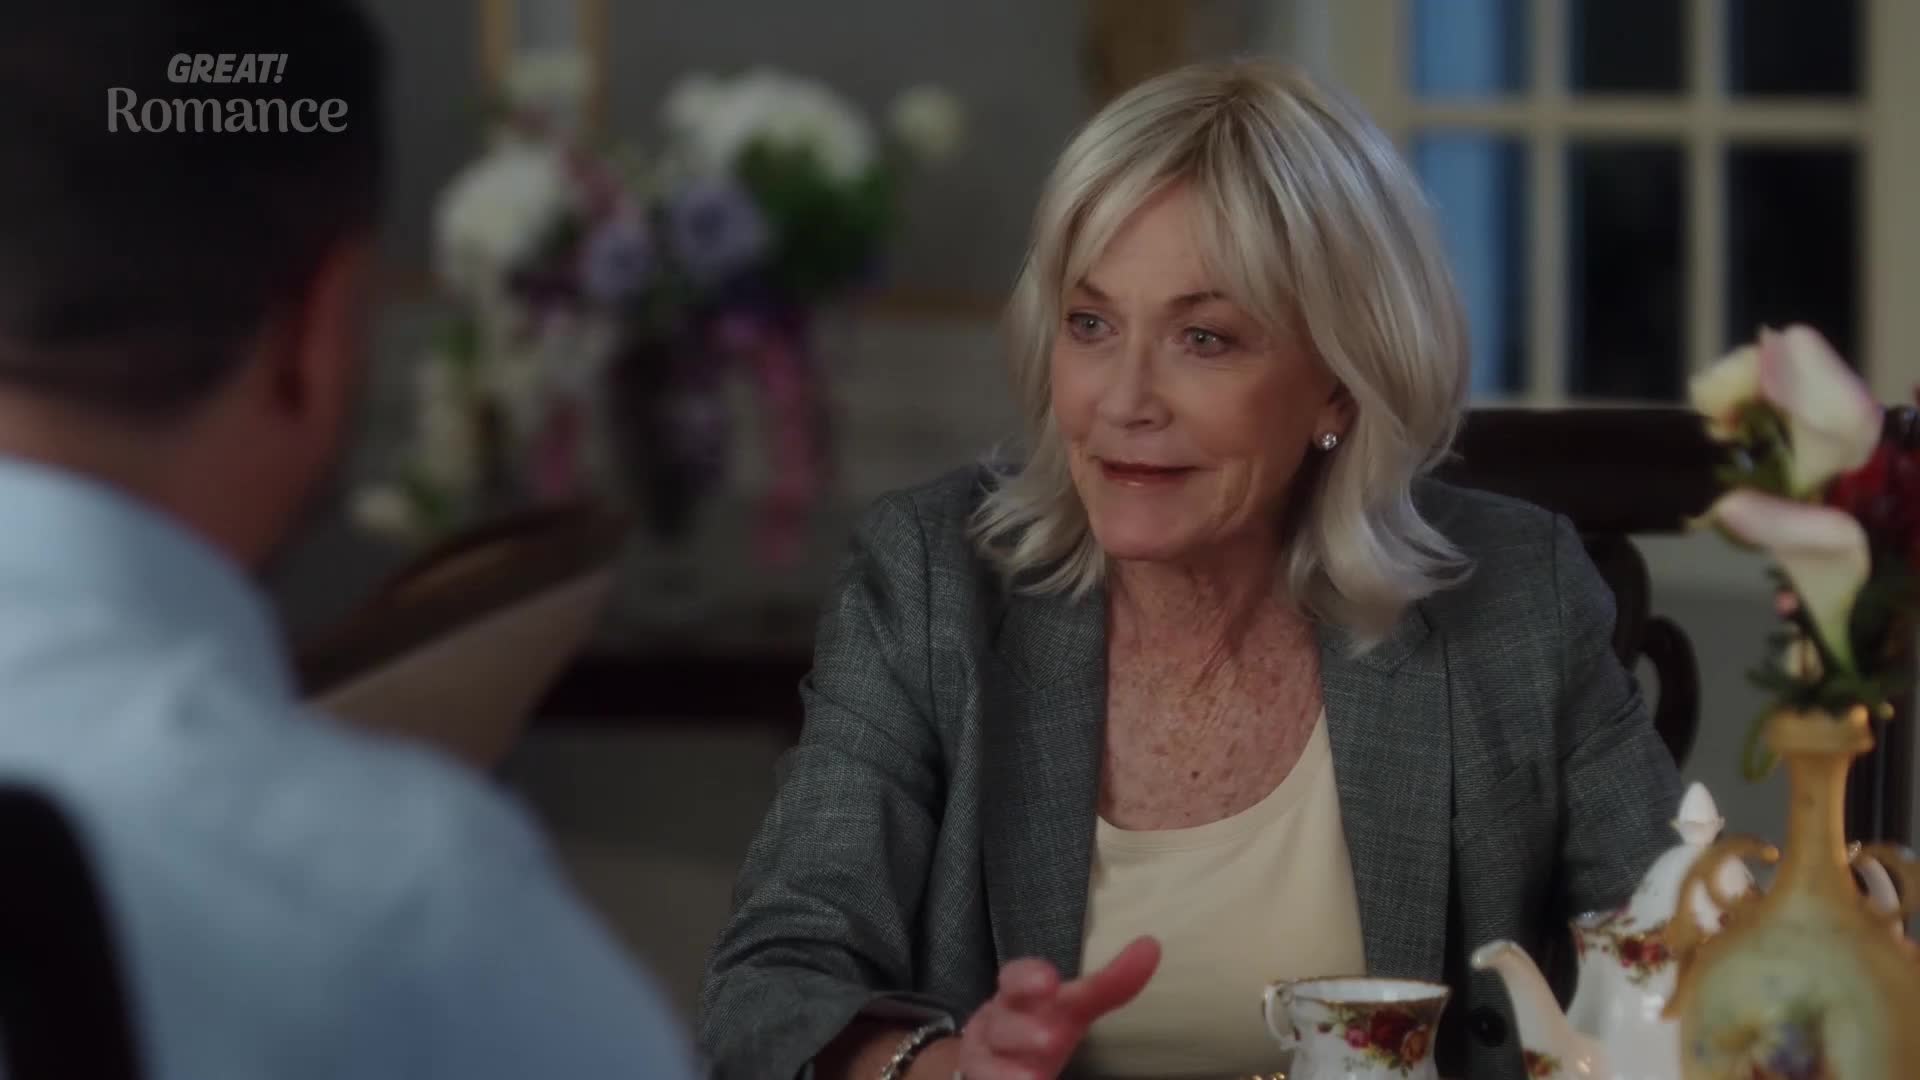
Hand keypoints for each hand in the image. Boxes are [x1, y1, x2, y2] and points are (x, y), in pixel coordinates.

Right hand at [949, 935, 1159, 1079]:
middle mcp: (998, 1025)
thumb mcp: (1074, 1007)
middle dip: (1022, 1031)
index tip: (1048, 982)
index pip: (1014, 978)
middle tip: (1050, 1039)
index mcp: (1018, 997)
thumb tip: (1151, 945)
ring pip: (988, 1062)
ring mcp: (985, 1058)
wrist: (991, 1057)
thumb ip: (1110, 983)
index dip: (1027, 978)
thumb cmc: (1038, 1023)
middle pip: (1003, 1024)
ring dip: (1008, 1071)